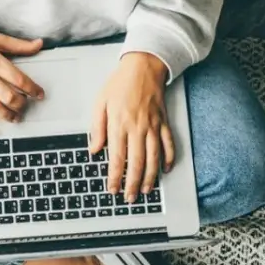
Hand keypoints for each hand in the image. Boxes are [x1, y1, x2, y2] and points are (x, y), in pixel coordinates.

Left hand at [89, 52, 173, 202]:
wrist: (144, 66)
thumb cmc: (120, 83)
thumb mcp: (100, 102)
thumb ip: (97, 128)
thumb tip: (95, 149)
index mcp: (119, 124)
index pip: (116, 157)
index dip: (115, 177)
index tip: (112, 189)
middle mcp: (137, 128)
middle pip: (136, 163)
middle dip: (133, 184)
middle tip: (130, 197)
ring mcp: (152, 126)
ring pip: (153, 158)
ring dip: (150, 177)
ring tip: (146, 190)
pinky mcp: (163, 122)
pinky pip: (168, 144)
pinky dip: (169, 159)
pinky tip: (166, 170)